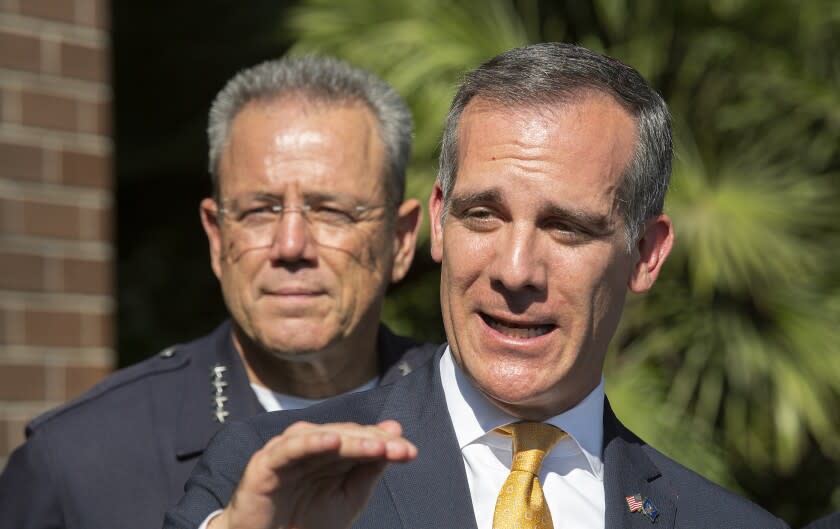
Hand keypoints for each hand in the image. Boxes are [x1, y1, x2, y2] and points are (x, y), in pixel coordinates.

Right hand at [209, 420, 416, 528]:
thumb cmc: (305, 521)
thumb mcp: (347, 498)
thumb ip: (369, 470)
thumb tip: (395, 436)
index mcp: (329, 450)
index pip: (362, 438)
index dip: (386, 443)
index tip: (411, 452)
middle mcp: (309, 444)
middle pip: (346, 435)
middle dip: (376, 441)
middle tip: (401, 449)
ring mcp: (287, 450)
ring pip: (323, 437)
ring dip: (352, 440)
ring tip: (378, 446)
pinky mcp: (265, 463)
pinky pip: (289, 448)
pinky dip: (310, 442)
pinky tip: (332, 441)